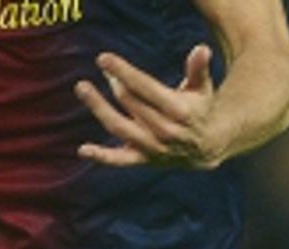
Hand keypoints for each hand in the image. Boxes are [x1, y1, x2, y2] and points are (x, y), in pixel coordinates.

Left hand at [75, 45, 227, 169]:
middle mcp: (164, 129)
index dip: (123, 72)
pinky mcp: (142, 159)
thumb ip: (199, 69)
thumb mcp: (202, 88)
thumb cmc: (199, 109)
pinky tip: (82, 150)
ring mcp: (151, 146)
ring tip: (82, 87)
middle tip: (103, 66)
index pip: (145, 87)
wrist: (206, 148)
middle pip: (129, 101)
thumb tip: (201, 49)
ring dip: (98, 107)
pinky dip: (101, 156)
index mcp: (178, 109)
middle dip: (114, 81)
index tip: (103, 58)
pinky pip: (119, 160)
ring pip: (118, 126)